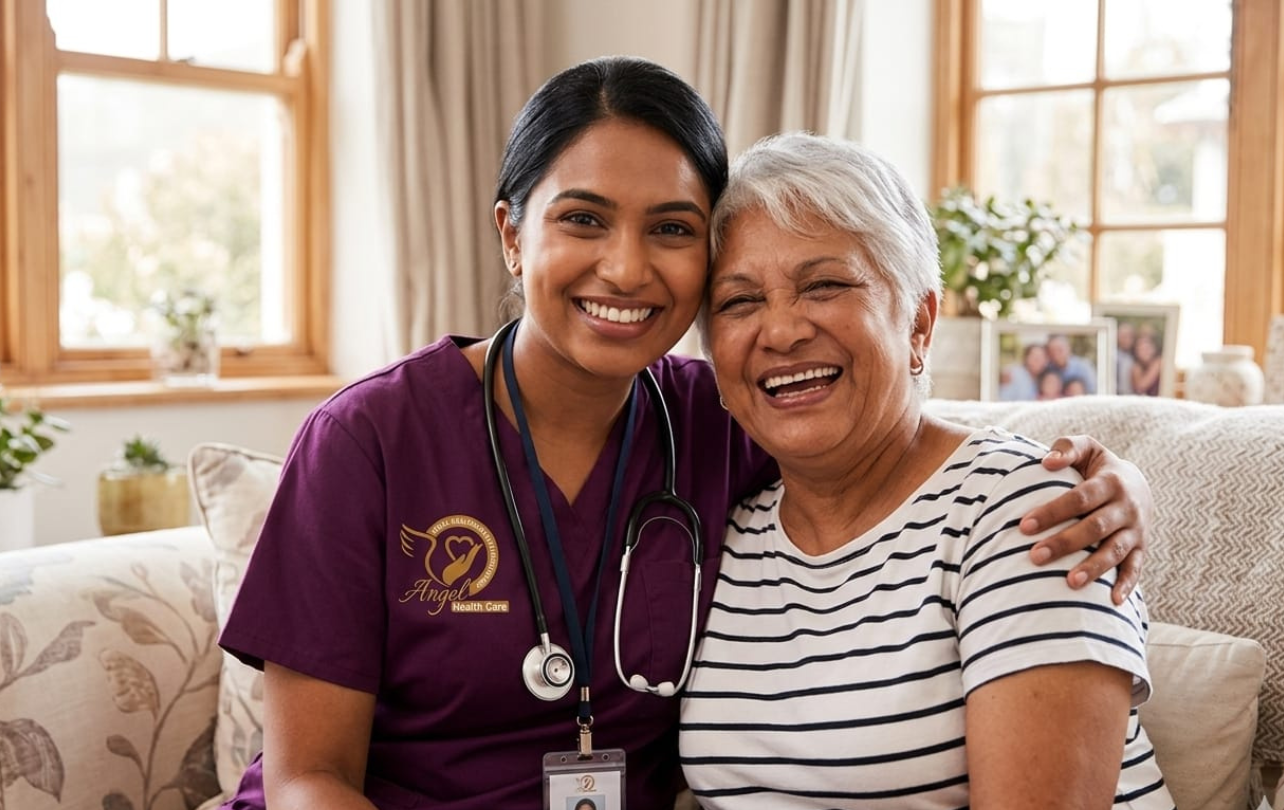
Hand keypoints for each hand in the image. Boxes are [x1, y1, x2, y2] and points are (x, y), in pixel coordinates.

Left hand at [1020, 435, 1151, 604]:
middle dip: (1065, 543)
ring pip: (1115, 551)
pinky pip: (1136, 569)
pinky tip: (1112, 602)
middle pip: (1095, 527)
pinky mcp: (1142, 549)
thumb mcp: (1087, 448)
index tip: (1024, 526)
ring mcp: (1137, 530)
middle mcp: (1127, 507)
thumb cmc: (1097, 467)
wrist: (1138, 484)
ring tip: (1069, 582)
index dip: (1053, 512)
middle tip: (1035, 556)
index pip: (1080, 498)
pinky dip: (1126, 586)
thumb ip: (1067, 448)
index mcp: (1111, 481)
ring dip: (1094, 567)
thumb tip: (1046, 462)